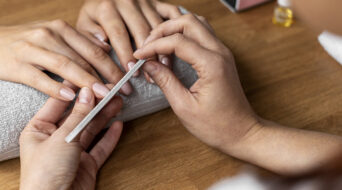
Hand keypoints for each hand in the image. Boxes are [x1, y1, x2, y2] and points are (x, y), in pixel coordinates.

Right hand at [0, 20, 132, 100]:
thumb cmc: (20, 41)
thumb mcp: (50, 34)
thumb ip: (75, 41)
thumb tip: (103, 47)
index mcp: (60, 28)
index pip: (92, 47)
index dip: (112, 64)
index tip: (127, 79)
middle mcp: (49, 35)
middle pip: (83, 57)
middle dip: (106, 75)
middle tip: (123, 91)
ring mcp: (32, 49)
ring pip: (65, 66)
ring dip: (86, 82)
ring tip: (103, 96)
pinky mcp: (17, 65)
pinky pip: (40, 78)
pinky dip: (56, 88)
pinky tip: (70, 98)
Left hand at [19, 87, 123, 189]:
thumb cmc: (44, 175)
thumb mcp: (61, 139)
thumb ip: (77, 116)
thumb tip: (87, 92)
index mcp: (38, 129)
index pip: (59, 102)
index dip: (77, 90)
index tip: (93, 78)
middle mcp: (53, 139)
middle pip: (77, 115)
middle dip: (95, 103)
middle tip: (112, 89)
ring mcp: (70, 153)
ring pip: (90, 129)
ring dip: (104, 116)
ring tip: (119, 101)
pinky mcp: (84, 166)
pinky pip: (99, 147)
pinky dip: (109, 136)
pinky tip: (119, 124)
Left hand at [77, 0, 183, 81]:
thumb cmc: (94, 16)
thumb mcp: (83, 24)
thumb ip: (89, 36)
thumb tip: (104, 44)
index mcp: (107, 8)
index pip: (118, 34)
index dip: (125, 53)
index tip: (130, 71)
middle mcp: (127, 1)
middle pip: (141, 31)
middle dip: (146, 54)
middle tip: (149, 75)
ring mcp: (144, 0)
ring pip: (157, 24)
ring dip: (163, 47)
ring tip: (165, 67)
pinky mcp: (156, 1)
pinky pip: (171, 11)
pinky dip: (176, 27)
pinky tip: (177, 44)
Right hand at [134, 14, 258, 150]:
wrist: (242, 132)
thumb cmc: (217, 126)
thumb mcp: (184, 106)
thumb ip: (165, 81)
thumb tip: (148, 65)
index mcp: (211, 64)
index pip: (177, 41)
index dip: (153, 46)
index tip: (138, 56)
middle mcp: (220, 52)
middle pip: (187, 22)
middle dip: (163, 30)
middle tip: (147, 47)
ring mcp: (222, 52)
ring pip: (196, 24)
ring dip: (174, 30)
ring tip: (157, 48)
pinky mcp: (220, 56)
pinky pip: (201, 34)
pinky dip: (183, 37)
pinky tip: (170, 53)